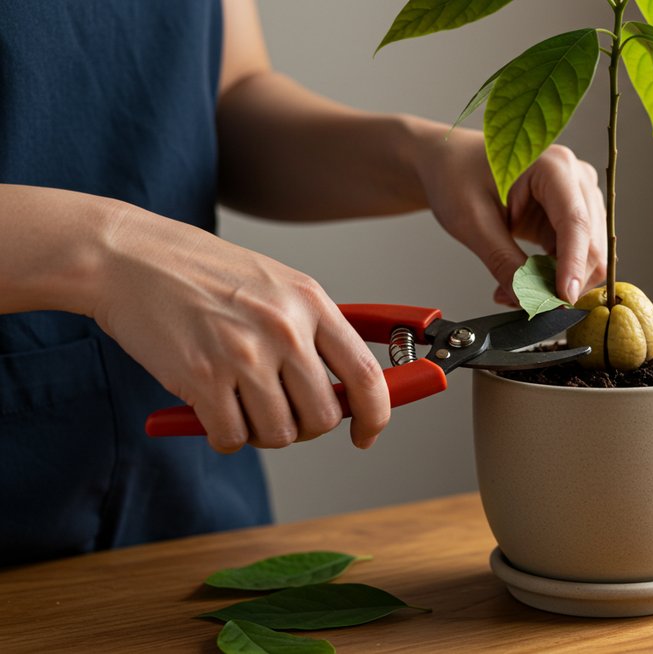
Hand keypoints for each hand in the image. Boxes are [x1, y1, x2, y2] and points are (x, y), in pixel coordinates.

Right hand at [92, 205, 390, 452]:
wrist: (131, 259)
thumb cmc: (202, 272)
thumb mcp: (276, 284)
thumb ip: (312, 332)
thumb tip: (346, 391)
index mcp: (311, 303)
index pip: (365, 375)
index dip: (375, 415)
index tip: (366, 433)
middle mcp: (284, 329)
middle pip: (323, 416)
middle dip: (305, 426)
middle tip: (282, 413)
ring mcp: (244, 355)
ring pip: (280, 433)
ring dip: (262, 432)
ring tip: (240, 404)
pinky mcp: (202, 378)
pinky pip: (232, 438)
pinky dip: (225, 436)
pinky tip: (212, 410)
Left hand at [414, 121, 606, 304]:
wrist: (452, 164)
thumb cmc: (457, 177)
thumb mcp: (472, 222)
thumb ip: (503, 262)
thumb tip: (528, 300)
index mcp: (554, 166)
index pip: (576, 222)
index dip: (573, 265)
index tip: (563, 300)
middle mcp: (576, 178)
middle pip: (592, 242)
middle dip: (564, 280)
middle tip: (526, 303)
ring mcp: (580, 196)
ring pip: (590, 254)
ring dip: (559, 281)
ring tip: (516, 291)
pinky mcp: (573, 216)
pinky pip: (576, 257)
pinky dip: (554, 276)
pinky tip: (525, 281)